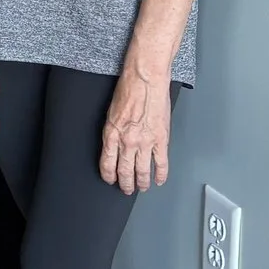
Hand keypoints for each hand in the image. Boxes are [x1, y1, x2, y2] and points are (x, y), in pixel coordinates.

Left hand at [99, 67, 173, 192]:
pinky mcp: (161, 140)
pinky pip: (161, 163)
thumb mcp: (111, 111)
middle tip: (126, 189)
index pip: (107, 163)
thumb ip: (114, 130)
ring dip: (142, 183)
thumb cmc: (128, 89)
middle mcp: (127, 142)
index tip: (111, 180)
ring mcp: (145, 143)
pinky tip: (159, 179)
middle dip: (125, 183)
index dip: (109, 175)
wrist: (145, 79)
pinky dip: (160, 174)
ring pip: (142, 171)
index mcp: (112, 134)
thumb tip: (115, 143)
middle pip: (125, 171)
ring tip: (142, 187)